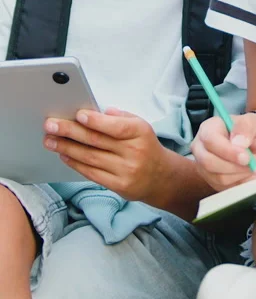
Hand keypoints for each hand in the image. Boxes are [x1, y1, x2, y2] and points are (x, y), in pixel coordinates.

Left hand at [43, 107, 167, 200]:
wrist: (161, 177)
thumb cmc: (146, 146)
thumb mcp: (141, 126)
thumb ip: (121, 118)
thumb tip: (100, 112)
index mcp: (140, 133)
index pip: (116, 127)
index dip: (95, 121)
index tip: (77, 115)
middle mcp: (134, 152)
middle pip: (97, 141)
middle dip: (70, 132)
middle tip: (51, 125)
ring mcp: (126, 171)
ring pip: (90, 158)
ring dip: (67, 148)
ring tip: (50, 140)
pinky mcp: (119, 186)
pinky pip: (92, 173)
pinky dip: (75, 164)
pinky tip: (64, 156)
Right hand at [191, 112, 255, 192]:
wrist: (255, 144)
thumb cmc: (249, 130)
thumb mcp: (252, 121)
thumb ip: (245, 127)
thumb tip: (239, 142)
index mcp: (208, 129)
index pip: (210, 141)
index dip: (228, 151)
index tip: (247, 157)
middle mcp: (202, 150)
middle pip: (210, 163)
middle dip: (238, 166)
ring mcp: (206, 168)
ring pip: (221, 178)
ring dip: (247, 174)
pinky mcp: (215, 183)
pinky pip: (230, 188)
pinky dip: (249, 182)